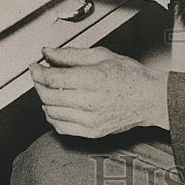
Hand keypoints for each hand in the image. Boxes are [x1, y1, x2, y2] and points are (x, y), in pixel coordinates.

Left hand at [30, 45, 169, 136]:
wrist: (150, 99)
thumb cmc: (130, 76)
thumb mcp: (102, 56)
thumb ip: (71, 54)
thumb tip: (49, 52)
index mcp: (92, 79)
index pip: (52, 78)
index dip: (38, 71)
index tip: (35, 66)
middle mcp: (89, 102)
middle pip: (48, 96)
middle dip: (39, 84)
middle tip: (40, 76)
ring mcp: (90, 120)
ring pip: (52, 112)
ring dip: (45, 100)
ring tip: (50, 90)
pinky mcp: (92, 132)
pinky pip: (61, 128)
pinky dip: (53, 117)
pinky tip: (57, 107)